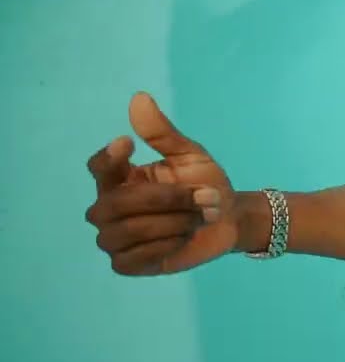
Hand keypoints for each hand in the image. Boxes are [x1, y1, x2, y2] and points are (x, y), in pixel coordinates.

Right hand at [85, 92, 238, 275]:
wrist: (230, 218)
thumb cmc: (205, 182)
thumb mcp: (191, 154)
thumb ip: (163, 133)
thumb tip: (139, 98)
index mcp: (121, 177)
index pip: (99, 167)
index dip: (108, 157)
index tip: (128, 143)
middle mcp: (110, 207)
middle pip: (116, 204)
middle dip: (166, 201)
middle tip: (204, 197)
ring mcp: (115, 238)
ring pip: (127, 232)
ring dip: (172, 223)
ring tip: (202, 216)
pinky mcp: (127, 263)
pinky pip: (131, 258)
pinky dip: (163, 247)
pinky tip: (185, 237)